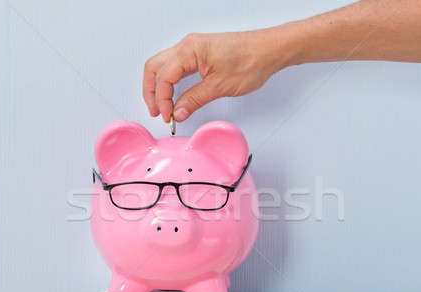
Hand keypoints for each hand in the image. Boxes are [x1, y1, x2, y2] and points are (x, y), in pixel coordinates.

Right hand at [143, 30, 285, 122]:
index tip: (168, 117)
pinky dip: (170, 80)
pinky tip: (173, 94)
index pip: (163, 77)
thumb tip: (178, 112)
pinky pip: (176, 65)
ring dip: (159, 86)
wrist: (269, 50)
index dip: (162, 100)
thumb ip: (194, 100)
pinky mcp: (200, 52)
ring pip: (163, 65)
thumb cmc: (251, 61)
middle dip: (152, 92)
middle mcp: (188, 45)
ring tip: (162, 106)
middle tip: (157, 112)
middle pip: (155, 68)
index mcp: (189, 50)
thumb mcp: (220, 87)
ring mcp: (193, 48)